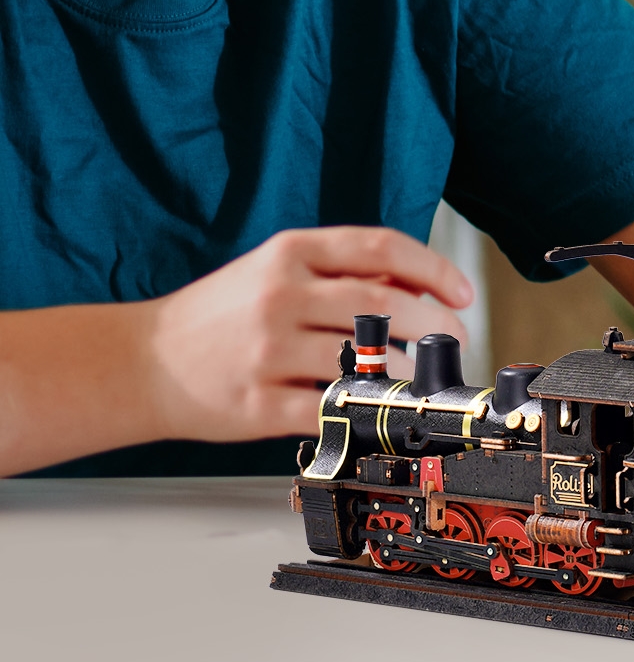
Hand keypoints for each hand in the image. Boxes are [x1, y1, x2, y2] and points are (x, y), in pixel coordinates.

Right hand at [143, 227, 472, 442]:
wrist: (144, 361)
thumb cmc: (220, 315)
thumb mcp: (274, 269)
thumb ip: (338, 272)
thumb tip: (417, 288)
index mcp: (291, 253)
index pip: (380, 248)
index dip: (433, 269)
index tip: (461, 293)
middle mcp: (281, 295)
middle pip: (383, 304)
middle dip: (434, 324)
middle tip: (454, 341)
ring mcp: (269, 349)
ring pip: (365, 360)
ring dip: (408, 373)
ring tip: (423, 379)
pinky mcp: (258, 402)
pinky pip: (330, 409)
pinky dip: (366, 412)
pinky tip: (383, 412)